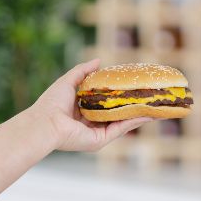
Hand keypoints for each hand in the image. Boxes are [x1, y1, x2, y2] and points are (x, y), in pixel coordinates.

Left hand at [29, 58, 151, 151]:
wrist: (46, 123)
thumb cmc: (52, 103)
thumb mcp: (69, 81)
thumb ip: (83, 71)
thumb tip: (99, 60)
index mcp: (83, 111)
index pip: (106, 103)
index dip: (119, 96)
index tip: (132, 88)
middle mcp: (92, 123)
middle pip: (117, 114)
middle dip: (133, 106)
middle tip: (148, 97)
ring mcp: (97, 133)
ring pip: (123, 122)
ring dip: (139, 114)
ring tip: (155, 106)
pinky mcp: (101, 140)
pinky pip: (120, 129)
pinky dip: (134, 122)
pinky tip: (147, 114)